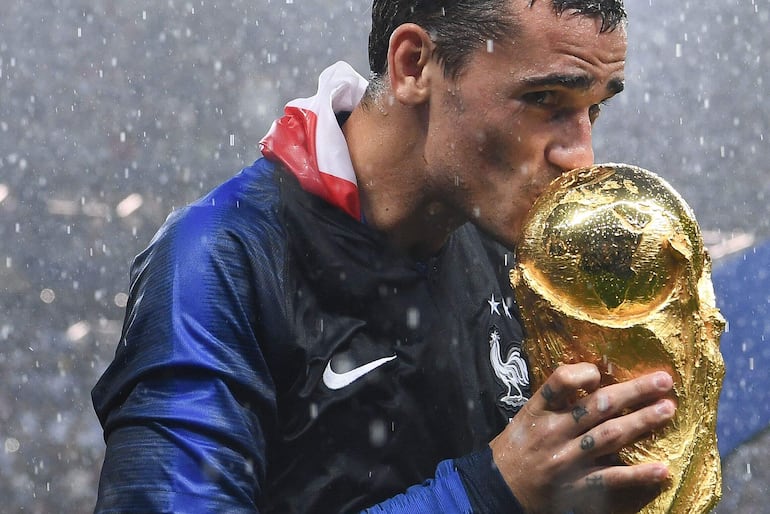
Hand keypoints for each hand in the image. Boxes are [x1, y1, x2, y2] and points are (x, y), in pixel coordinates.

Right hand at [489, 363, 675, 513]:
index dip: (584, 373)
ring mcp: (568, 460)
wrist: (498, 489)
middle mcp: (554, 432)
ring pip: (610, 436)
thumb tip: (592, 381)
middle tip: (663, 381)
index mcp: (539, 411)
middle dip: (634, 392)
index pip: (560, 381)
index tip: (601, 372)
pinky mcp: (577, 486)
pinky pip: (612, 479)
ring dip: (642, 422)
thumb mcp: (525, 417)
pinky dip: (638, 475)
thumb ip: (554, 401)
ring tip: (667, 410)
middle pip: (598, 406)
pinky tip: (661, 468)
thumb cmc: (515, 449)